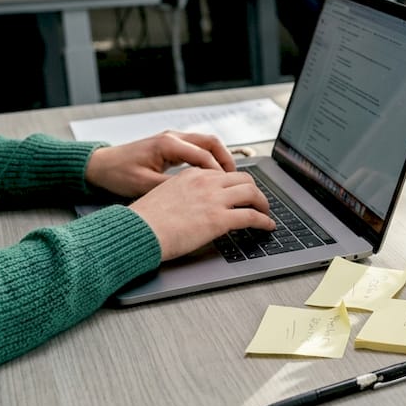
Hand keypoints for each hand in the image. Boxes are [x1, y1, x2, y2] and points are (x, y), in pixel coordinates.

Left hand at [84, 131, 238, 197]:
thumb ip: (172, 188)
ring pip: (206, 143)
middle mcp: (173, 137)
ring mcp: (172, 139)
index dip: (219, 172)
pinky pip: (197, 148)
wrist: (99, 165)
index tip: (228, 187)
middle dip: (227, 160)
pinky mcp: (170, 145)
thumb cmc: (117, 174)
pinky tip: (211, 175)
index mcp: (168, 144)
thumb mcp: (144, 185)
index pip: (204, 155)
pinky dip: (209, 159)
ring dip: (220, 158)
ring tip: (229, 178)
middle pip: (211, 142)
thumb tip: (196, 196)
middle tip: (237, 179)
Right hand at [129, 168, 275, 260]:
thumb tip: (192, 206)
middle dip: (253, 189)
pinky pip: (252, 216)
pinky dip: (264, 221)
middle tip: (257, 200)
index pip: (221, 174)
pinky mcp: (220, 218)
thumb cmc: (144, 220)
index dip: (234, 184)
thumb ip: (182, 194)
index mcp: (191, 174)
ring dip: (263, 203)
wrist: (138, 230)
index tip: (238, 192)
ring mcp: (214, 199)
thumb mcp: (163, 195)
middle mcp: (205, 182)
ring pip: (252, 193)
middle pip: (242, 179)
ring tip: (266, 212)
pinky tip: (267, 226)